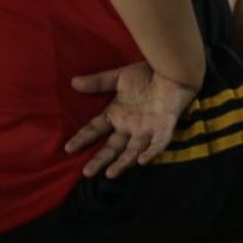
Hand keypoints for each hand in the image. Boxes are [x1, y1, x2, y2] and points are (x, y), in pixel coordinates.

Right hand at [65, 62, 197, 178]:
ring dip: (123, 162)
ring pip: (133, 150)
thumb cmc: (148, 74)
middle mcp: (130, 126)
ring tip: (111, 173)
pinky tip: (142, 160)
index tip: (68, 148)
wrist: (173, 68)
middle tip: (87, 173)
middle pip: (113, 147)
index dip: (83, 139)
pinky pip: (159, 142)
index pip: (95, 130)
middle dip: (100, 160)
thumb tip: (73, 82)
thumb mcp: (120, 78)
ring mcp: (148, 128)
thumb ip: (98, 82)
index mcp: (117, 115)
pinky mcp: (165, 126)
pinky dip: (152, 151)